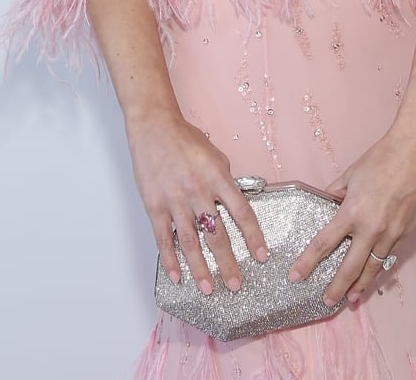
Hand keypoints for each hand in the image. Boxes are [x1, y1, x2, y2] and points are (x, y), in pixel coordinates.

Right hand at [125, 111, 267, 293]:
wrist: (153, 126)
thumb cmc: (185, 138)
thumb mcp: (215, 154)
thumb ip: (225, 180)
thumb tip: (234, 203)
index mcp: (217, 176)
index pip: (242, 212)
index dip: (253, 236)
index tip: (261, 256)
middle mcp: (198, 190)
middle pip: (217, 234)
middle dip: (228, 262)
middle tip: (236, 285)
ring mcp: (175, 200)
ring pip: (190, 242)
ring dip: (201, 269)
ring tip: (209, 289)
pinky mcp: (154, 205)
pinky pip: (163, 238)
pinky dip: (170, 260)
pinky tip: (177, 276)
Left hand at [288, 123, 415, 305]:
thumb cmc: (383, 158)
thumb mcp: (351, 174)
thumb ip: (336, 192)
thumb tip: (328, 202)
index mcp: (353, 212)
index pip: (324, 244)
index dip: (308, 262)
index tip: (296, 275)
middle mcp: (372, 229)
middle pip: (350, 267)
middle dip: (336, 287)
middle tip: (326, 301)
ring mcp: (392, 234)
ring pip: (373, 268)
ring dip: (360, 285)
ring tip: (350, 298)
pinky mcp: (406, 232)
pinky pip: (389, 257)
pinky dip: (379, 268)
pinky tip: (373, 274)